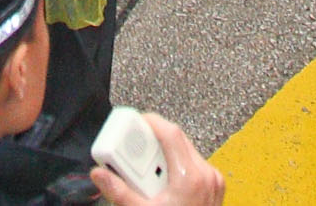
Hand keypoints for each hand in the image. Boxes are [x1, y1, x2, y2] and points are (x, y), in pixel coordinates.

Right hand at [90, 112, 224, 205]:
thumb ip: (119, 192)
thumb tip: (101, 174)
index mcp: (190, 178)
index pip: (170, 133)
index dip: (149, 122)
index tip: (133, 125)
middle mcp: (206, 175)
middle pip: (176, 141)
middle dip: (151, 144)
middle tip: (132, 154)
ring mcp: (213, 181)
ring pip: (185, 152)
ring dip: (163, 157)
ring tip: (145, 175)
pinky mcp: (215, 188)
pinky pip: (193, 166)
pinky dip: (175, 168)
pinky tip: (161, 183)